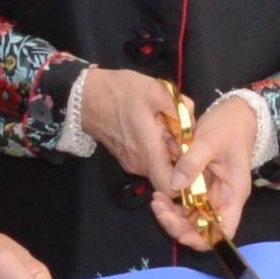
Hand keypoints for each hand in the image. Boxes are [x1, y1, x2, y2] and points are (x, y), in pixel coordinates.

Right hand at [75, 65, 184, 189]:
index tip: (195, 159)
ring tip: (166, 125)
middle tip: (181, 131)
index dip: (188, 181)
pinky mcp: (127, 158)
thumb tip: (194, 123)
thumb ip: (180, 108)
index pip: (171, 188)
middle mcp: (140, 164)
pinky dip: (157, 148)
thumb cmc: (120, 92)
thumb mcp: (156, 90)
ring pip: (159, 166)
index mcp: (149, 151)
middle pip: (169, 175)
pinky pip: (149, 160)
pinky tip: (155, 127)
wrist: (84, 96)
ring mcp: (131, 163)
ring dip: (168, 150)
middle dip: (181, 157)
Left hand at [150, 93, 269, 250]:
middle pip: (203, 227)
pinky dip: (172, 203)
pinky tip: (158, 194)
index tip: (180, 230)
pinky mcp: (201, 186)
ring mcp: (211, 194)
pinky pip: (186, 202)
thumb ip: (192, 162)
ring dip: (172, 215)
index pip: (223, 230)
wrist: (236, 113)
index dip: (203, 237)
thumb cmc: (229, 126)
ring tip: (155, 200)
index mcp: (233, 194)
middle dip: (179, 224)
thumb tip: (175, 185)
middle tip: (158, 207)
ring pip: (191, 217)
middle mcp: (223, 199)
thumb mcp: (209, 140)